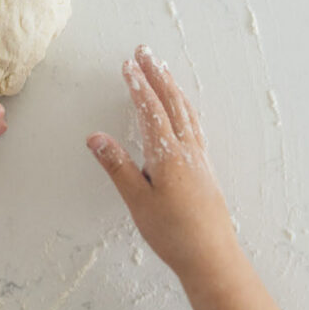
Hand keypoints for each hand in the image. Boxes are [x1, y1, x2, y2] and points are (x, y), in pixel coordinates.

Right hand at [86, 46, 238, 281]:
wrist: (212, 257)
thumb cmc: (174, 233)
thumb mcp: (137, 200)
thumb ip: (117, 166)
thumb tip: (96, 137)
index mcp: (168, 154)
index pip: (150, 109)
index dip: (138, 85)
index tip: (128, 64)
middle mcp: (187, 150)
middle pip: (172, 102)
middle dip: (157, 74)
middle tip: (146, 51)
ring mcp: (199, 158)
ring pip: (186, 111)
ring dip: (172, 86)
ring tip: (163, 69)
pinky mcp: (204, 168)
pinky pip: (194, 125)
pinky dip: (185, 106)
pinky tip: (183, 108)